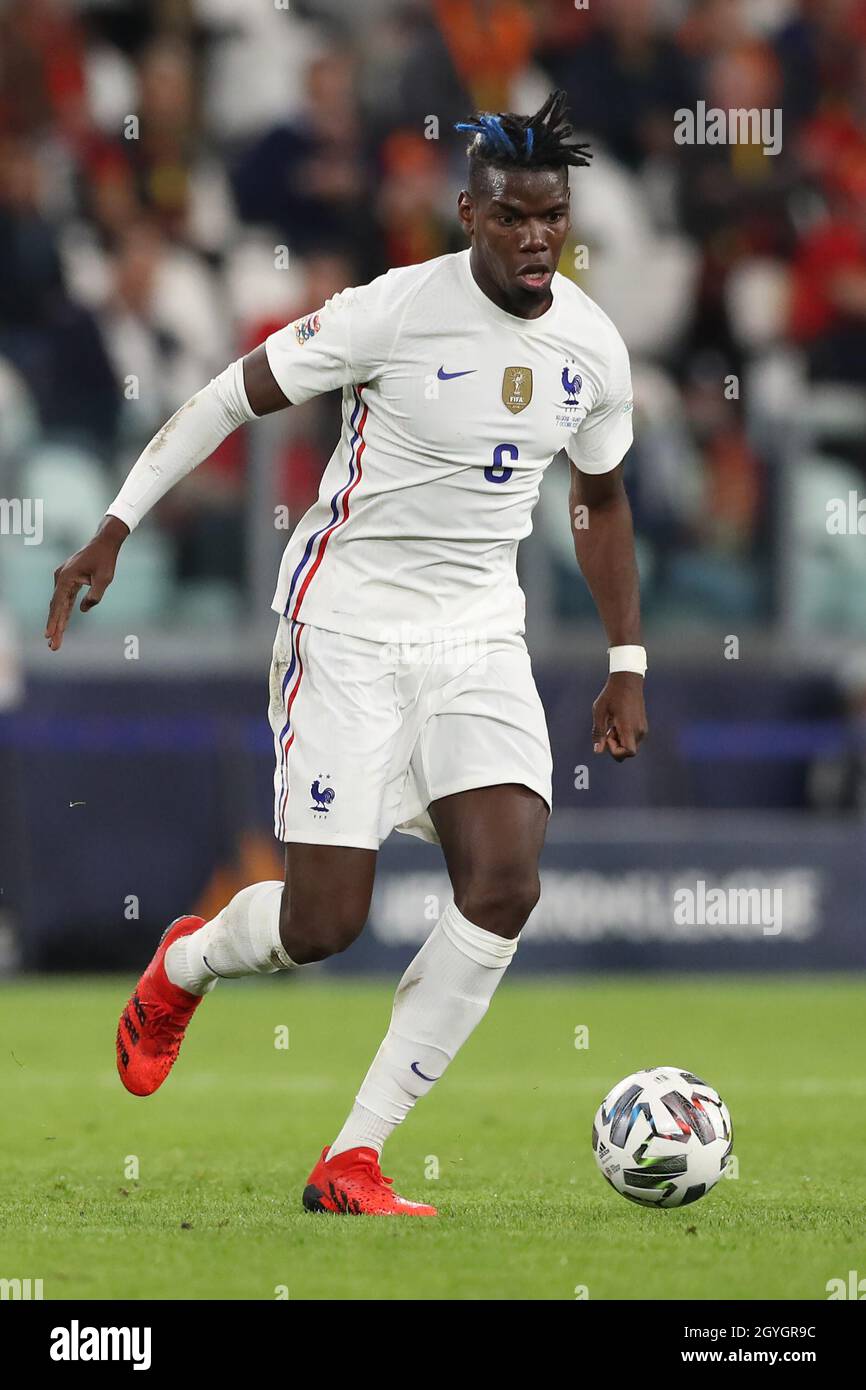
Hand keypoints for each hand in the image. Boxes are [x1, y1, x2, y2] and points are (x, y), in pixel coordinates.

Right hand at [45, 515, 128, 650]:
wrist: (104, 543)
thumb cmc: (105, 560)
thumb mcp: (104, 579)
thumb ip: (94, 596)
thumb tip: (83, 610)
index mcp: (66, 578)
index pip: (59, 604)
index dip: (54, 622)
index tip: (50, 636)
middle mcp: (60, 578)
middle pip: (56, 607)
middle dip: (55, 627)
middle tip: (53, 646)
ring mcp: (62, 578)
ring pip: (59, 604)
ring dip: (58, 621)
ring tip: (55, 639)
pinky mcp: (67, 579)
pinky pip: (64, 599)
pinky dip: (63, 611)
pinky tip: (62, 625)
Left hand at [591, 672, 647, 760]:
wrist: (627, 680)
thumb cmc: (612, 694)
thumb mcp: (600, 712)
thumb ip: (599, 733)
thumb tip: (598, 750)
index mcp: (629, 727)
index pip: (629, 752)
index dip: (616, 751)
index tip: (608, 738)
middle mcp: (639, 730)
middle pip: (629, 752)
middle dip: (616, 746)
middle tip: (609, 730)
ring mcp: (643, 727)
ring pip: (631, 745)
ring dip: (620, 740)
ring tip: (612, 725)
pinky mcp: (643, 725)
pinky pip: (634, 738)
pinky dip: (624, 736)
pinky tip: (617, 723)